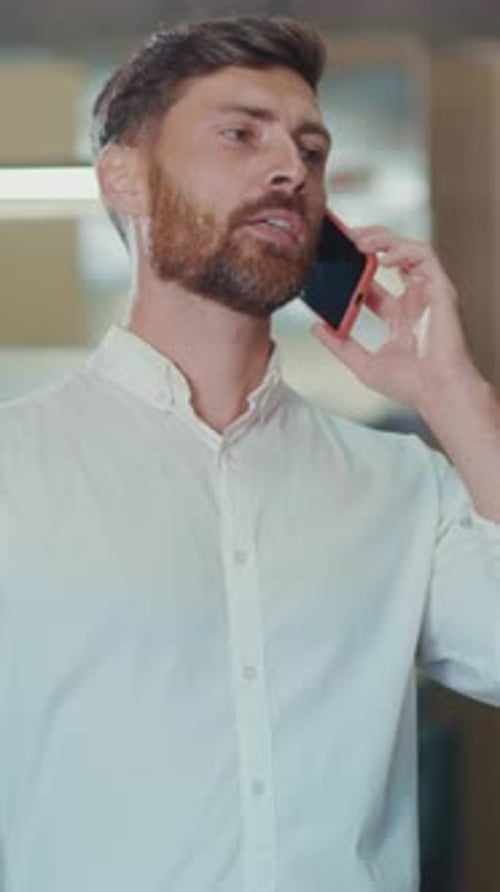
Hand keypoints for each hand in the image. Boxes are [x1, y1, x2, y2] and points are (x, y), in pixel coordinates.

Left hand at [312, 226, 477, 412]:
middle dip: (368, 243)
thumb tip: (315, 327)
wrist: (437, 393)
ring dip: (383, 239)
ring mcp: (427, 293)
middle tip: (343, 237)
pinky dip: (404, 251)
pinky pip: (424, 256)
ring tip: (358, 240)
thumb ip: (339, 344)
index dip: (353, 268)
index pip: (372, 283)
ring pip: (407, 250)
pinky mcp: (440, 289)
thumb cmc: (410, 385)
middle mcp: (413, 301)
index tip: (331, 259)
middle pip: (390, 259)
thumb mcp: (362, 363)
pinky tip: (384, 258)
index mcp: (397, 316)